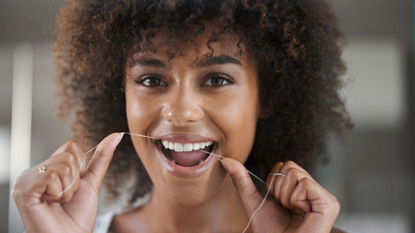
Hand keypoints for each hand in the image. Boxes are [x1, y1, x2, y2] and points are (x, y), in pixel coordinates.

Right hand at [12, 133, 122, 232]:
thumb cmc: (78, 216)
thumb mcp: (92, 182)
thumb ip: (101, 158)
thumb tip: (116, 136)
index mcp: (48, 168)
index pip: (71, 146)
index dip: (81, 167)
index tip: (73, 186)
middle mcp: (34, 171)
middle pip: (68, 155)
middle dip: (75, 180)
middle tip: (65, 198)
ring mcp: (26, 180)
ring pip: (63, 166)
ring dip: (68, 189)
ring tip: (58, 202)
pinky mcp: (22, 190)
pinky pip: (51, 177)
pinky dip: (59, 193)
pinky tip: (50, 204)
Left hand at [220, 159, 339, 232]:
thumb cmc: (270, 231)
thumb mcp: (253, 201)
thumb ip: (242, 180)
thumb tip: (225, 160)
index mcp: (301, 189)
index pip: (284, 165)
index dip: (274, 182)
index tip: (277, 202)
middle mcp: (315, 191)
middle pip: (289, 165)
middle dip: (279, 188)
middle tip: (285, 208)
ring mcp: (325, 197)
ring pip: (295, 173)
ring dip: (285, 195)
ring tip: (292, 212)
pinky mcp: (330, 204)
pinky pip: (305, 184)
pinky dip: (295, 199)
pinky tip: (301, 214)